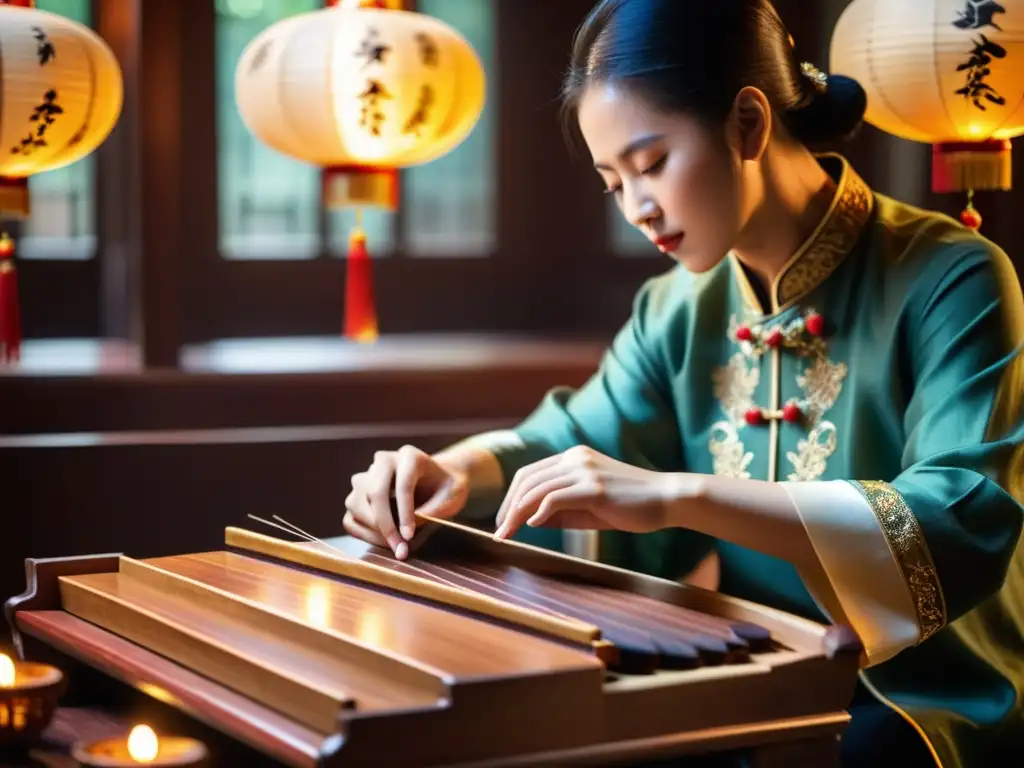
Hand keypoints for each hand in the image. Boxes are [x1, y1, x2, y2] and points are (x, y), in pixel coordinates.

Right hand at [344, 445, 468, 558]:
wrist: (437, 482)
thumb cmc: (447, 488)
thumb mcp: (453, 497)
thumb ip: (432, 511)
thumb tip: (405, 532)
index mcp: (409, 456)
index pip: (402, 484)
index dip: (405, 513)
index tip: (409, 536)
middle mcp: (383, 461)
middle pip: (375, 492)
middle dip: (386, 525)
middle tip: (400, 548)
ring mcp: (366, 476)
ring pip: (356, 504)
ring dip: (373, 530)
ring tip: (395, 545)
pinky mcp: (358, 494)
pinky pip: (350, 518)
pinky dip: (363, 534)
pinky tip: (384, 542)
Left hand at [493, 446, 673, 539]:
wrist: (667, 499)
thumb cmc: (630, 506)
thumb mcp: (589, 507)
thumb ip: (561, 510)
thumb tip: (530, 520)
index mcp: (574, 458)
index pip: (530, 473)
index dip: (511, 497)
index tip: (503, 521)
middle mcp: (576, 458)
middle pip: (527, 479)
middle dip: (508, 506)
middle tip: (498, 531)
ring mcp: (585, 470)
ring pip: (537, 488)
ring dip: (517, 513)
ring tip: (507, 533)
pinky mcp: (595, 487)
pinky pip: (556, 498)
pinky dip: (540, 512)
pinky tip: (532, 526)